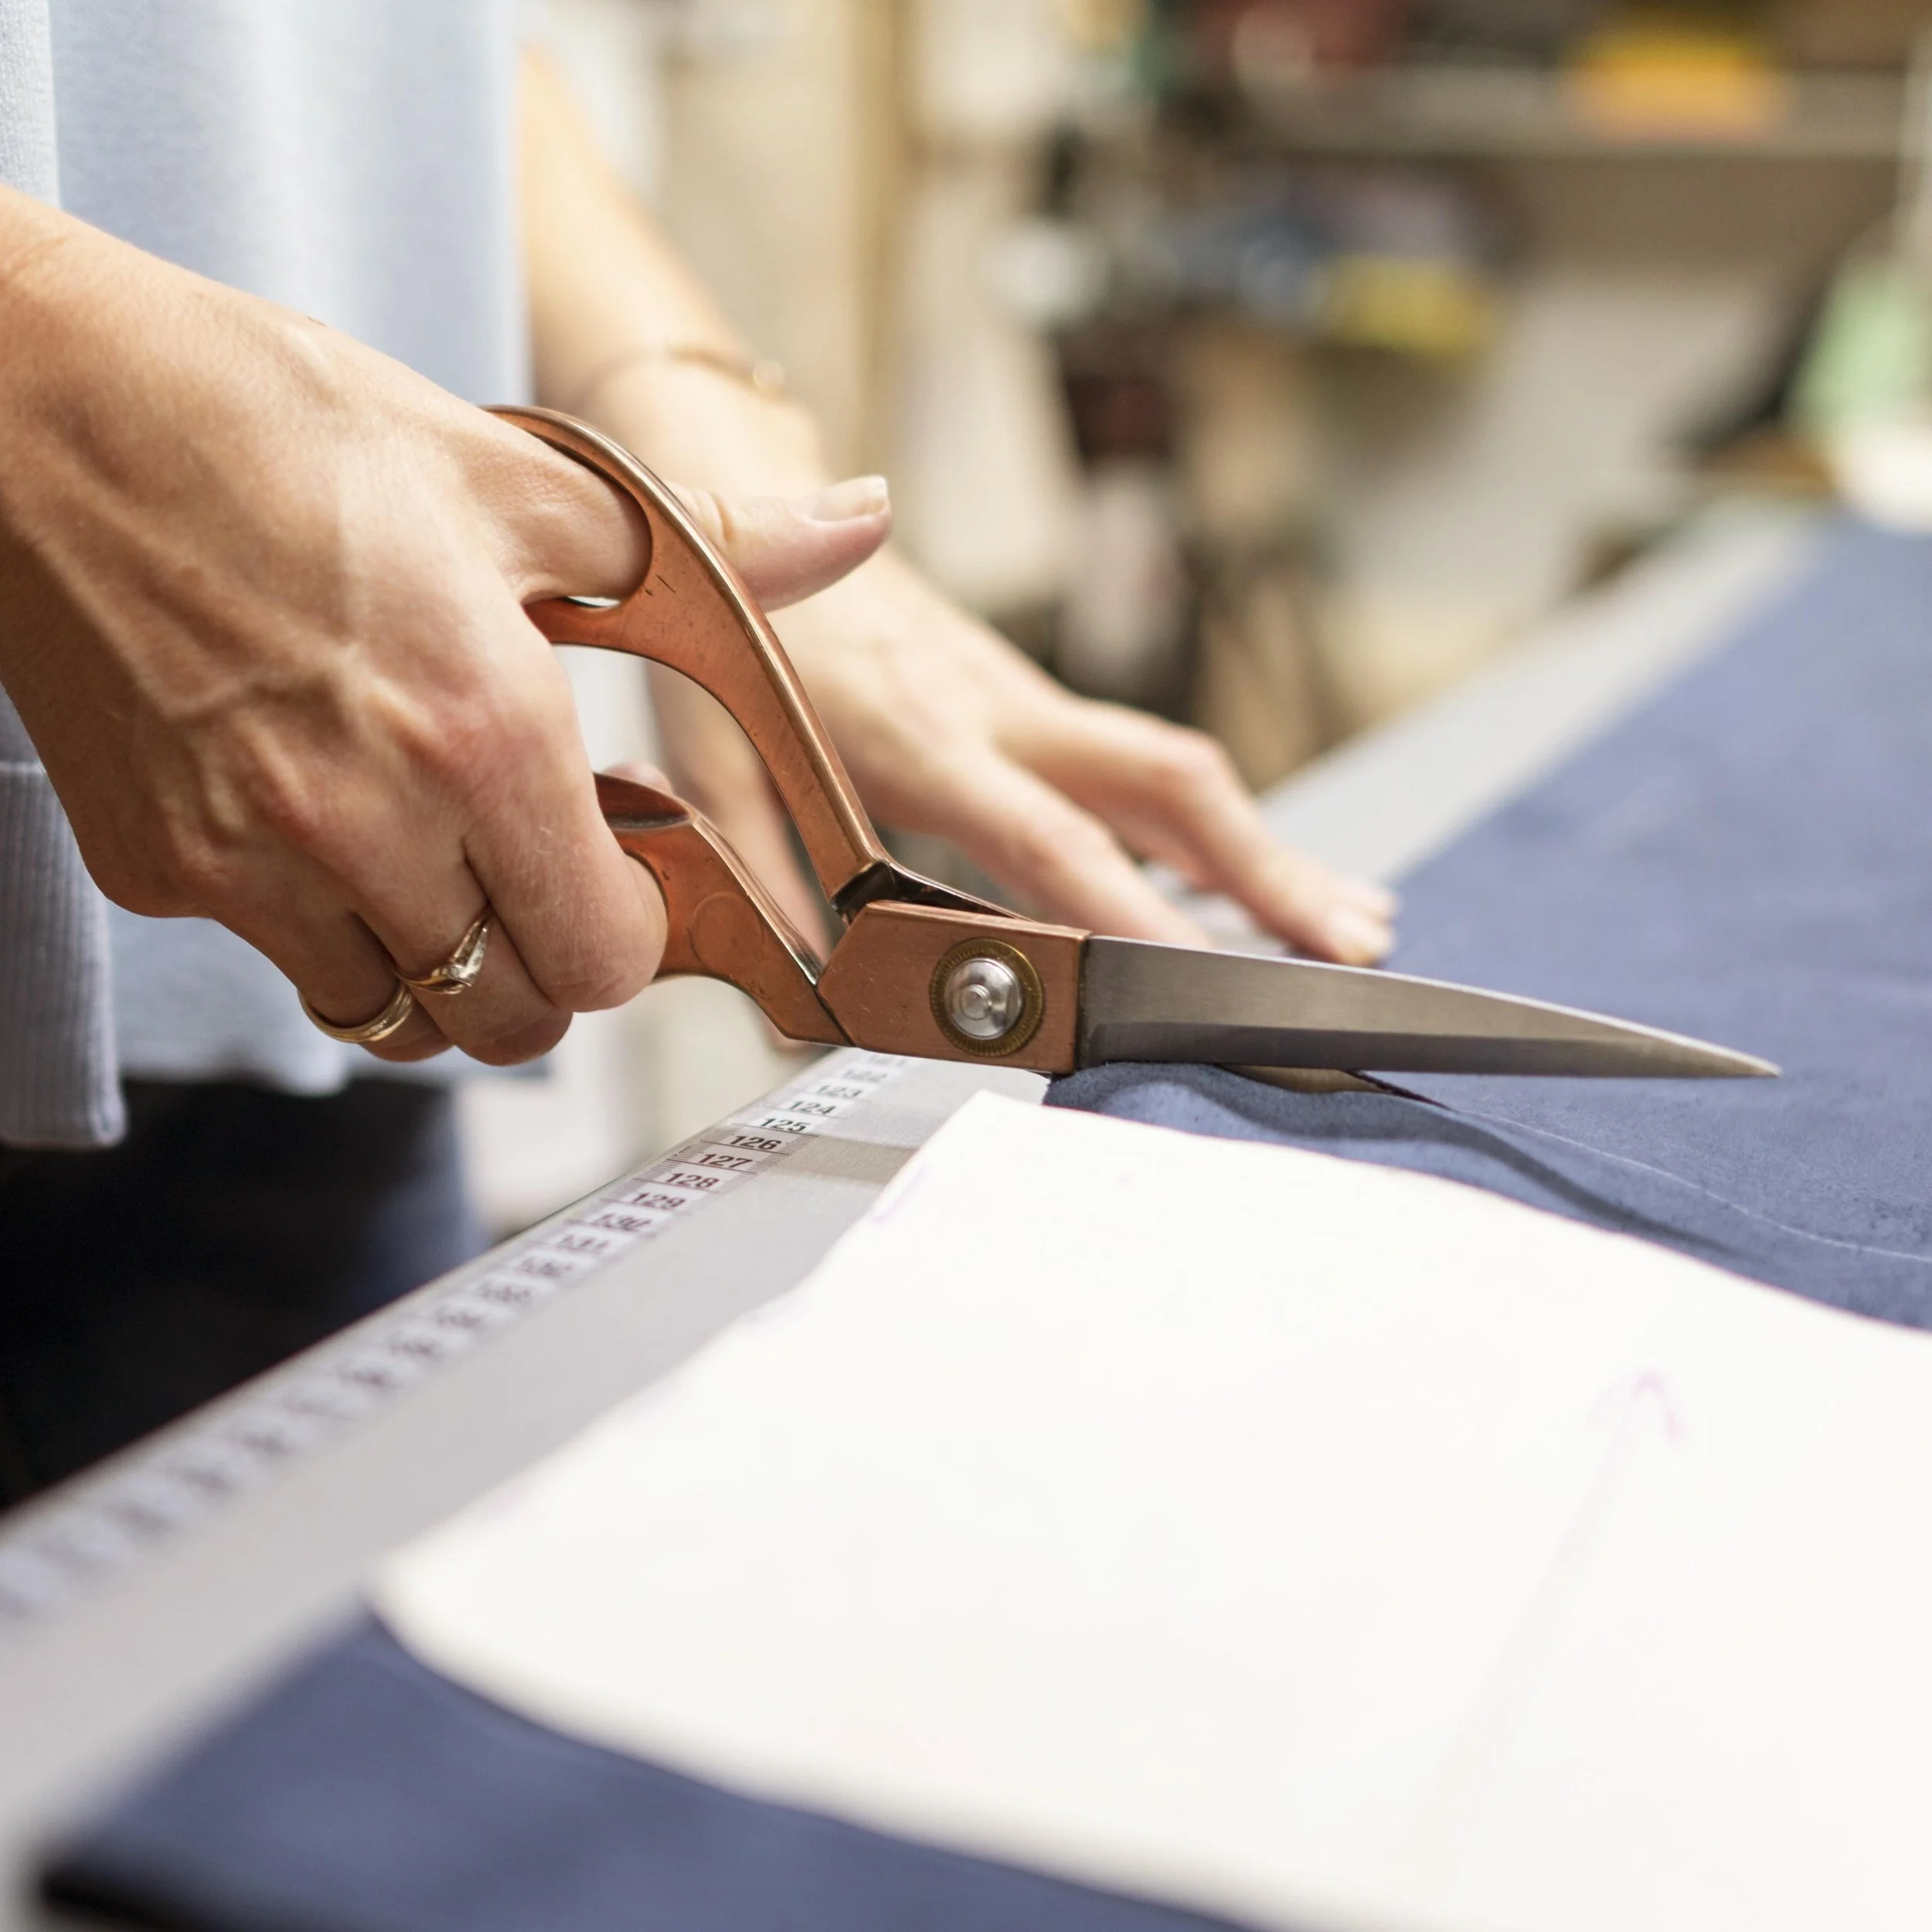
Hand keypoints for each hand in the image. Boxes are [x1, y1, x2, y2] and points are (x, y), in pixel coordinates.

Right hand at [0, 191, 888, 1064]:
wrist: (39, 404)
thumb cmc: (278, 425)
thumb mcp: (523, 478)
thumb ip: (711, 550)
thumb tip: (852, 529)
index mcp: (481, 726)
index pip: (603, 959)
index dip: (632, 934)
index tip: (627, 880)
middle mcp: (365, 817)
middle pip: (511, 1020)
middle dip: (550, 966)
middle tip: (543, 878)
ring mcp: (247, 860)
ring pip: (400, 1023)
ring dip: (447, 969)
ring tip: (443, 857)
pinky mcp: (160, 870)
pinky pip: (291, 970)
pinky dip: (338, 939)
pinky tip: (338, 831)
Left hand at [771, 550, 1396, 961]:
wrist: (745, 508)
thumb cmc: (730, 634)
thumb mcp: (711, 755)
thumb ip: (757, 868)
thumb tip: (801, 994)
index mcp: (924, 737)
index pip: (1050, 838)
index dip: (1129, 909)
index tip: (1194, 977)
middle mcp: (1002, 713)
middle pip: (1170, 784)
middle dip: (1269, 869)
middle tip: (1346, 942)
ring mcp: (1030, 702)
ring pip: (1178, 772)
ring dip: (1268, 849)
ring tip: (1347, 919)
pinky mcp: (1036, 703)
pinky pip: (1146, 768)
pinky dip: (1218, 827)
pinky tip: (1258, 873)